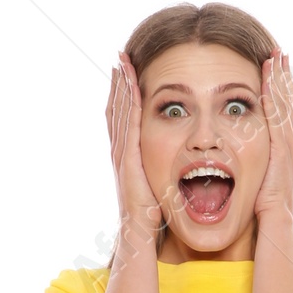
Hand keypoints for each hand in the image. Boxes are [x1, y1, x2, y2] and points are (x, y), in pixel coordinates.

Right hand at [105, 53, 160, 240]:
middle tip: (120, 57)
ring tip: (122, 63)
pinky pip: (129, 125)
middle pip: (116, 108)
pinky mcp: (128, 160)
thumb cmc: (152, 215)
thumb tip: (176, 162)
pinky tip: (132, 86)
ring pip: (120, 112)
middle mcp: (120, 151)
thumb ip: (161, 170)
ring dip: (121, 86)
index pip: (123, 117)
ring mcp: (122, 155)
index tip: (126, 72)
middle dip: (118, 82)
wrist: (141, 235)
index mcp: (127, 156)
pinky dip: (129, 104)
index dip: (123, 94)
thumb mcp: (157, 185)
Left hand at [255, 49, 292, 224]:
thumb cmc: (264, 204)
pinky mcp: (283, 149)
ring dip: (280, 79)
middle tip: (279, 52)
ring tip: (275, 57)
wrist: (274, 221)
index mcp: (288, 146)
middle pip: (289, 101)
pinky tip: (268, 79)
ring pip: (285, 104)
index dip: (282, 88)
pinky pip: (277, 115)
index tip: (277, 67)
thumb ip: (257, 158)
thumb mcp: (261, 175)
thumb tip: (241, 148)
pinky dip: (274, 95)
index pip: (286, 110)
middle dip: (284, 76)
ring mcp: (290, 144)